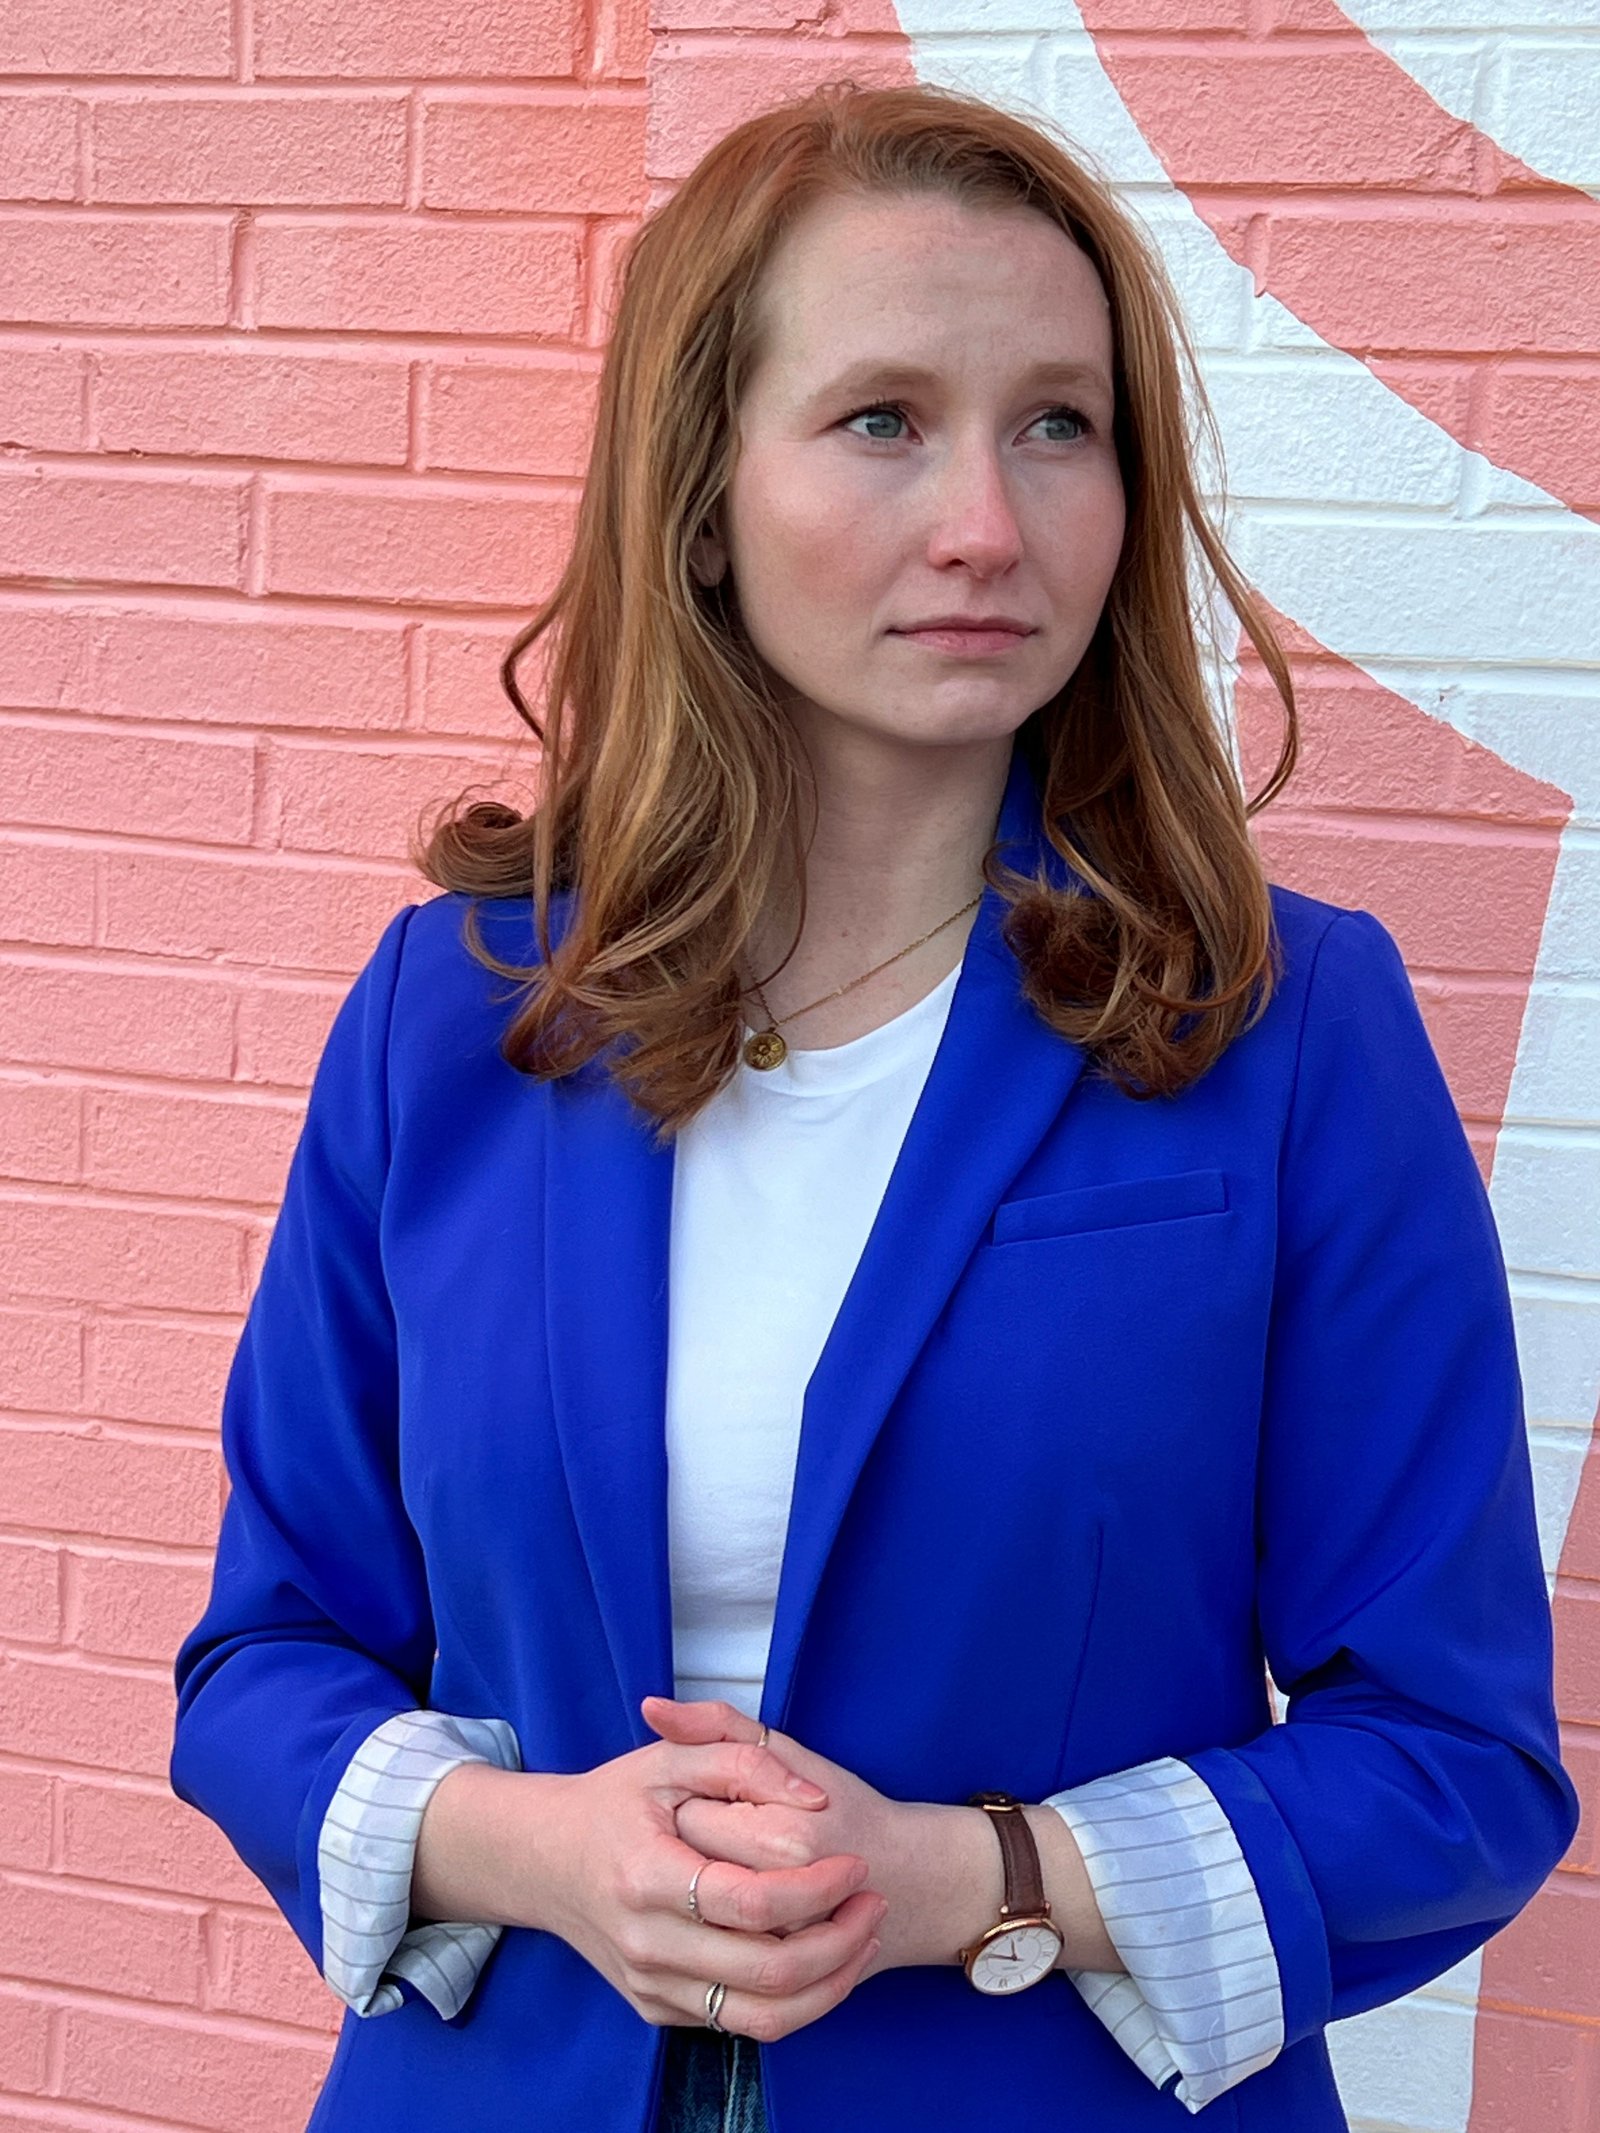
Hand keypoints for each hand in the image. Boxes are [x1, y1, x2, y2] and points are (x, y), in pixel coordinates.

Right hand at [531, 1714, 885, 2040]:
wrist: (546, 1860)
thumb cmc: (616, 1801)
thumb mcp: (671, 1758)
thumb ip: (744, 1758)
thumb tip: (813, 1799)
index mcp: (646, 1875)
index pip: (752, 1903)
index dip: (818, 1888)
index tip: (855, 1864)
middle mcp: (645, 1943)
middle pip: (767, 1971)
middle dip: (841, 1941)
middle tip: (874, 1902)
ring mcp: (649, 1985)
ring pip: (762, 2018)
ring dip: (830, 1984)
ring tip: (862, 1936)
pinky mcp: (656, 2009)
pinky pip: (739, 2025)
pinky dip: (795, 2001)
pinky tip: (822, 1958)